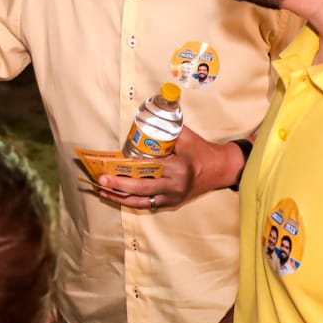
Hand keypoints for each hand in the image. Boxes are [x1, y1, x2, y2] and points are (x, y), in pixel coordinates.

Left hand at [98, 131, 238, 210]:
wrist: (222, 169)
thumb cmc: (202, 150)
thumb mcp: (186, 136)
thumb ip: (166, 128)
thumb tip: (143, 117)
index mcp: (179, 168)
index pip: (149, 168)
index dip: (129, 168)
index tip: (112, 164)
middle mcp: (175, 186)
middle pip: (142, 188)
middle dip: (119, 185)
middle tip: (101, 179)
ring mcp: (173, 197)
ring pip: (142, 201)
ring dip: (120, 198)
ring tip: (102, 191)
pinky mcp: (172, 203)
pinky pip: (148, 204)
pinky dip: (131, 201)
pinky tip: (117, 197)